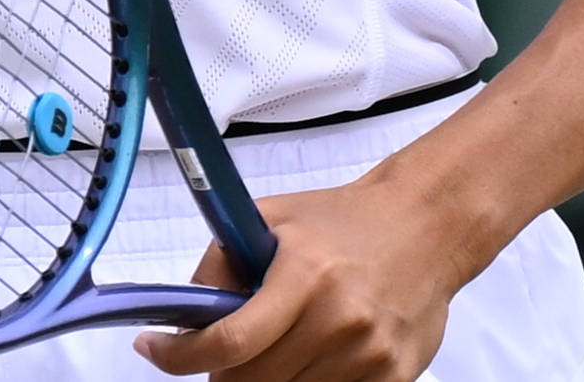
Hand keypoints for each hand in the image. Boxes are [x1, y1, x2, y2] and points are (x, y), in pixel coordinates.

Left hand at [135, 178, 481, 381]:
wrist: (426, 227)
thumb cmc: (344, 222)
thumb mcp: (270, 219)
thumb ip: (222, 263)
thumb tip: (183, 312)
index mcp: (304, 276)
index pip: (231, 340)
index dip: (181, 357)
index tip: (157, 351)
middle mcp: (339, 319)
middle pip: (254, 379)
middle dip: (222, 372)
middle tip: (218, 355)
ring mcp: (370, 354)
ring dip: (265, 380)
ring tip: (269, 349)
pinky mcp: (395, 376)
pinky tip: (306, 357)